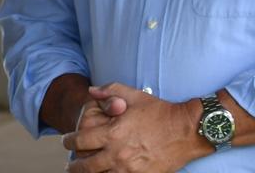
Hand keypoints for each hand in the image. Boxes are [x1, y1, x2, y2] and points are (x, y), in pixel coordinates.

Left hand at [63, 83, 203, 172]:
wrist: (188, 130)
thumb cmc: (160, 111)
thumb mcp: (133, 95)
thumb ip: (109, 91)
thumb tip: (90, 90)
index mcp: (112, 133)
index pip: (80, 141)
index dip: (69, 141)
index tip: (66, 142)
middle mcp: (118, 153)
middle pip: (86, 166)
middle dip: (74, 166)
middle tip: (70, 165)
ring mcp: (131, 169)